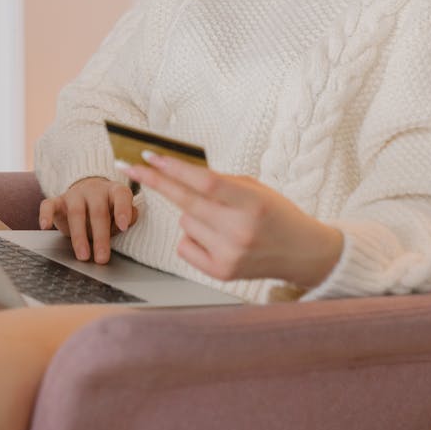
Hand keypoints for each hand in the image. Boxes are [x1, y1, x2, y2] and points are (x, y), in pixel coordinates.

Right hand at [39, 177, 137, 263]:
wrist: (86, 194)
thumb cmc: (108, 210)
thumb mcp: (120, 213)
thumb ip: (128, 217)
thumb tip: (128, 223)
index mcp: (114, 191)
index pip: (121, 196)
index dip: (123, 210)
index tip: (124, 226)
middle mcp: (94, 190)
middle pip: (98, 211)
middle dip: (100, 236)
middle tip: (102, 258)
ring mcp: (75, 194)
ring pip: (76, 212)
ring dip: (79, 236)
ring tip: (83, 255)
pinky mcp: (58, 201)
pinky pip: (48, 205)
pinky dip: (45, 214)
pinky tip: (45, 226)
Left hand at [117, 153, 342, 288]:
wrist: (302, 253)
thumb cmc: (276, 213)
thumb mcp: (255, 189)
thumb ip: (219, 181)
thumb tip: (176, 169)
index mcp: (252, 203)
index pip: (205, 182)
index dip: (175, 168)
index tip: (149, 156)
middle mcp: (240, 231)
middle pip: (185, 202)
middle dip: (154, 182)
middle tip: (128, 166)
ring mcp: (230, 255)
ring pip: (184, 222)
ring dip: (192, 215)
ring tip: (222, 220)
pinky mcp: (222, 273)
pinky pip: (184, 245)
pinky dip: (193, 237)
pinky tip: (216, 239)